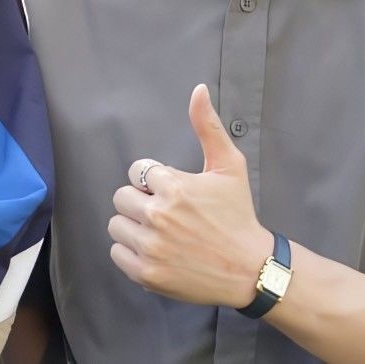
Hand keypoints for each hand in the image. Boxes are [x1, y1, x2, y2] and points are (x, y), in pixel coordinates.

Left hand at [108, 83, 271, 306]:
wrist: (247, 268)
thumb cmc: (237, 213)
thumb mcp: (229, 165)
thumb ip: (207, 126)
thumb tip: (198, 89)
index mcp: (174, 187)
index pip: (137, 170)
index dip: (153, 178)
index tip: (171, 188)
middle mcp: (158, 216)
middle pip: (121, 197)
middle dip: (140, 199)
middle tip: (165, 209)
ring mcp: (150, 248)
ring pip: (116, 224)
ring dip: (133, 224)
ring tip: (159, 229)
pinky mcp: (146, 274)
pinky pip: (117, 253)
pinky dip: (131, 250)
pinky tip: (155, 248)